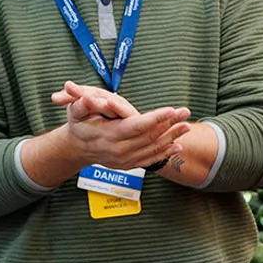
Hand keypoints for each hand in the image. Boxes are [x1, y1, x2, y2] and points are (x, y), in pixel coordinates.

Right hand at [53, 81, 191, 170]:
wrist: (78, 148)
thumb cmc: (79, 125)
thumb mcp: (75, 112)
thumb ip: (81, 105)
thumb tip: (86, 97)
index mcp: (109, 135)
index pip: (136, 126)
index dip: (155, 118)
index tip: (171, 110)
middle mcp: (119, 150)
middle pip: (149, 137)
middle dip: (169, 124)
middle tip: (185, 112)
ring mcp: (125, 159)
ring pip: (152, 149)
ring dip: (171, 137)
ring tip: (187, 126)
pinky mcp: (129, 164)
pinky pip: (150, 160)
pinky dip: (164, 153)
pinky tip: (177, 146)